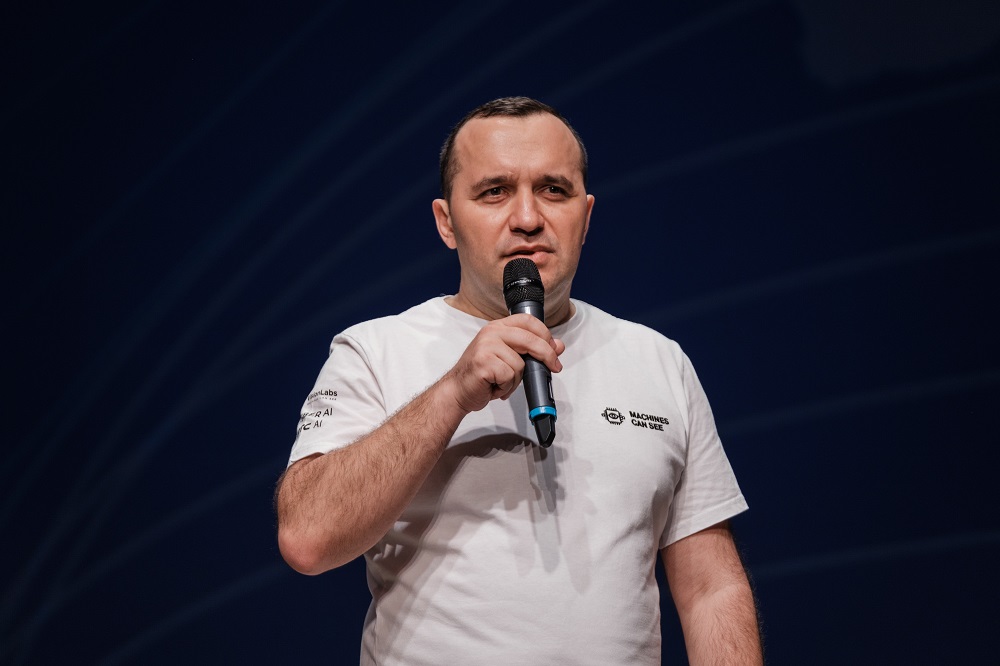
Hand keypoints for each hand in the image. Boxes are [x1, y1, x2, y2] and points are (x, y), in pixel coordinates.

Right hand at [443, 313, 564, 414]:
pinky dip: (505, 387)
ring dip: (515, 380)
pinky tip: (494, 386)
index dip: (545, 334)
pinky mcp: (483, 362)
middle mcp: (491, 333)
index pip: (527, 321)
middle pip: (529, 339)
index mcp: (497, 327)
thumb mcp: (510, 359)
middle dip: (546, 355)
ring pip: (520, 364)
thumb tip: (557, 346)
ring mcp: (485, 346)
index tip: (555, 349)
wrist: (458, 391)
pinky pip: (509, 376)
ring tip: (501, 382)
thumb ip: (532, 350)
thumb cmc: (482, 375)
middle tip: (554, 367)